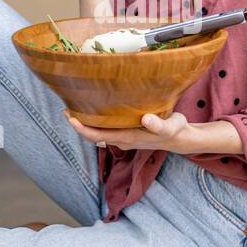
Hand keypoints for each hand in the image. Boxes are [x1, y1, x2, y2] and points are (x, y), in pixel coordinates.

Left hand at [65, 110, 197, 152]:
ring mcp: (124, 137)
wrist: (180, 138)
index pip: (98, 136)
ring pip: (99, 132)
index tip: (70, 117)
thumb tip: (146, 118)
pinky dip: (97, 122)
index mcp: (128, 138)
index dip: (82, 128)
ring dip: (86, 123)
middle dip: (78, 124)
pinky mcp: (127, 133)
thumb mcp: (170, 127)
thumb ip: (159, 124)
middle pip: (93, 135)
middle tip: (66, 109)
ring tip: (76, 107)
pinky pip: (107, 129)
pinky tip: (94, 110)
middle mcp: (122, 139)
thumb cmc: (175, 131)